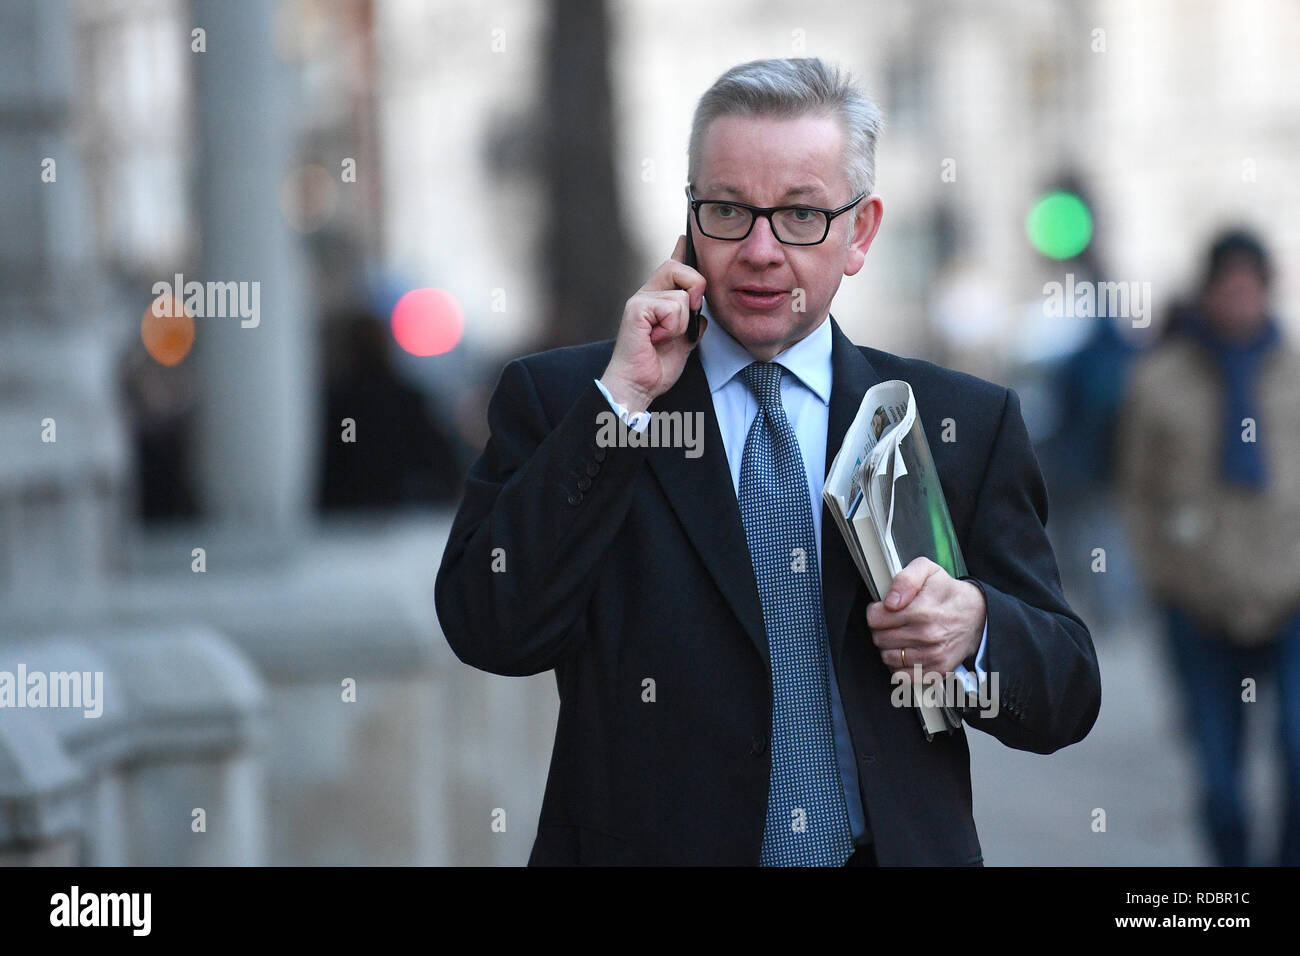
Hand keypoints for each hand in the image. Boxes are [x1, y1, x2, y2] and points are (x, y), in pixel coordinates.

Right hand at [599, 235, 706, 414]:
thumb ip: (692, 323)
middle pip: (677, 266)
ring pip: (681, 295)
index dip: (681, 251)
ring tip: (665, 337)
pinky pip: (672, 307)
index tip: (685, 237)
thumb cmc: (656, 367)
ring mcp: (639, 300)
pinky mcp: (636, 310)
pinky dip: (673, 327)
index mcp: (658, 299)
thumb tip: (702, 312)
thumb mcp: (684, 341)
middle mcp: (646, 294)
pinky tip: (658, 339)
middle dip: (695, 286)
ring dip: (682, 322)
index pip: (672, 267)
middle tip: (691, 312)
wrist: (639, 386)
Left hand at [866, 556, 985, 677]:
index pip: (875, 619)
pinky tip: (906, 651)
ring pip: (887, 657)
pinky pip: (901, 676)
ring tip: (900, 635)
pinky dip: (899, 666)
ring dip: (889, 647)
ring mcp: (933, 656)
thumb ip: (905, 579)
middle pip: (879, 638)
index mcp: (922, 611)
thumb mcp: (928, 571)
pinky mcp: (936, 671)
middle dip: (880, 629)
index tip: (883, 609)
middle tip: (892, 622)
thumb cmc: (947, 592)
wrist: (976, 616)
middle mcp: (928, 636)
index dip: (875, 611)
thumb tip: (890, 602)